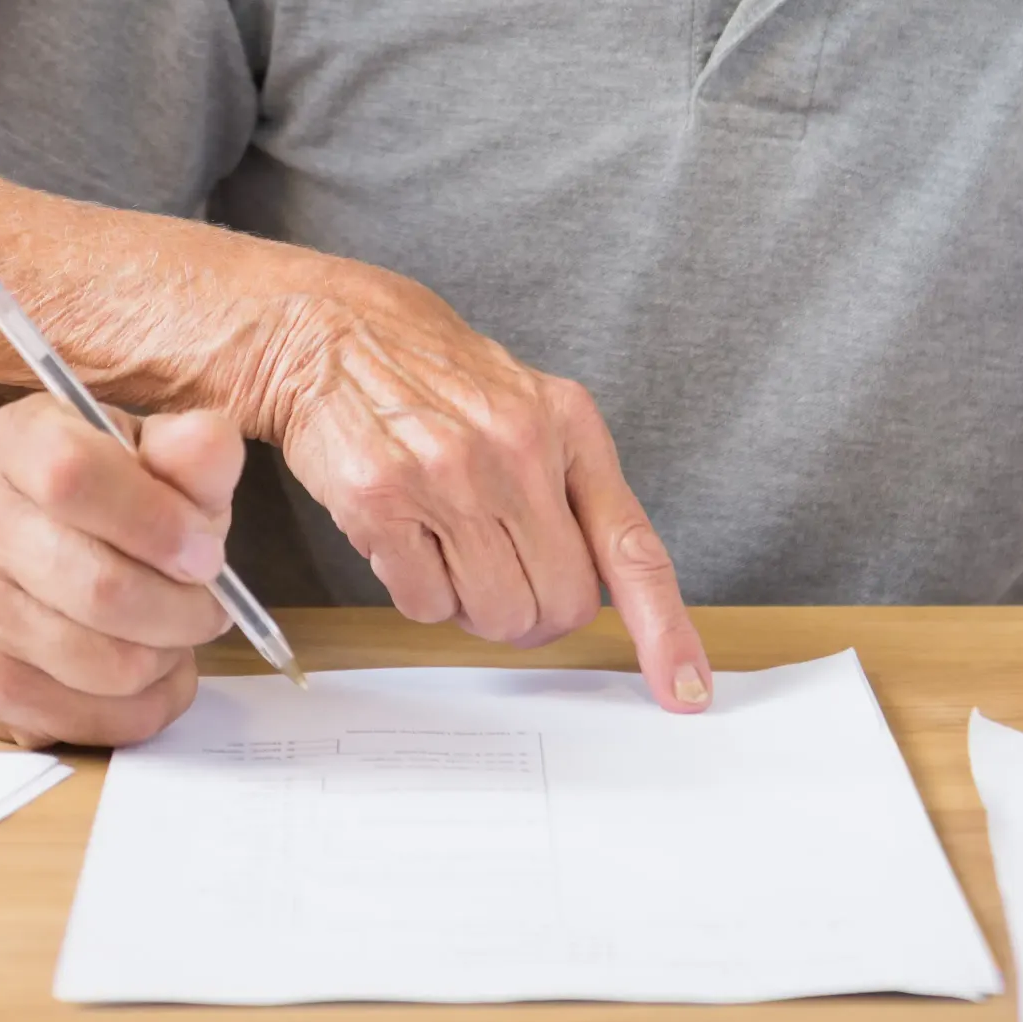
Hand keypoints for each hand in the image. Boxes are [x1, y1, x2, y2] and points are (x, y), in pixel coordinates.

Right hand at [0, 396, 240, 747]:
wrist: (36, 539)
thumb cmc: (115, 491)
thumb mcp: (159, 451)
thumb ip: (194, 449)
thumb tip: (208, 448)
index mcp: (19, 440)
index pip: (74, 476)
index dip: (156, 520)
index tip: (209, 551)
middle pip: (98, 587)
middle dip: (183, 606)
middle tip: (213, 601)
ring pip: (103, 664)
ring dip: (168, 656)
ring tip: (178, 629)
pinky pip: (89, 721)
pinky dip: (146, 705)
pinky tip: (153, 666)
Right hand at [235, 260, 711, 714]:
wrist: (337, 332)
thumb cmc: (438, 378)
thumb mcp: (530, 405)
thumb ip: (570, 488)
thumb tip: (597, 589)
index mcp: (567, 424)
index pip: (631, 545)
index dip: (664, 629)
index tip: (686, 689)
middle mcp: (516, 449)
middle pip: (561, 604)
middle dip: (535, 612)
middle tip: (501, 572)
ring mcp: (449, 475)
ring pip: (496, 615)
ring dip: (473, 604)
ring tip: (448, 541)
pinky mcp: (383, 500)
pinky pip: (425, 606)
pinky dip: (420, 590)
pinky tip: (408, 534)